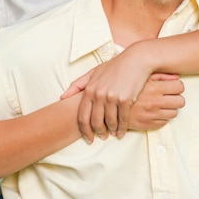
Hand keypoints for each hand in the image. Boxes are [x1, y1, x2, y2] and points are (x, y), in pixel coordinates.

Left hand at [61, 46, 177, 141]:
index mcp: (89, 89)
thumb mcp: (93, 72)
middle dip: (98, 133)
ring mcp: (112, 97)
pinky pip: (123, 120)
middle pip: (95, 122)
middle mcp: (99, 94)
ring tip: (113, 133)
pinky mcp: (126, 100)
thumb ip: (77, 84)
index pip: (82, 116)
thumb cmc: (114, 67)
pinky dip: (122, 129)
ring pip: (110, 123)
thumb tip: (62, 97)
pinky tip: (122, 132)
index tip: (88, 138)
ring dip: (111, 131)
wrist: (136, 60)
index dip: (84, 131)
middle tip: (102, 137)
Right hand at [128, 73, 184, 130]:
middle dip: (177, 99)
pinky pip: (164, 122)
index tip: (173, 87)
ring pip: (174, 113)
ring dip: (170, 109)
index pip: (179, 87)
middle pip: (180, 101)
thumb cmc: (124, 85)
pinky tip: (154, 112)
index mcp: (154, 87)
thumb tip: (177, 76)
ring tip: (162, 105)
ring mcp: (152, 114)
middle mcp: (155, 101)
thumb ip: (160, 76)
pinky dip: (161, 118)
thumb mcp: (141, 76)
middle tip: (171, 97)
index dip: (178, 86)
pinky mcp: (147, 124)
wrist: (107, 103)